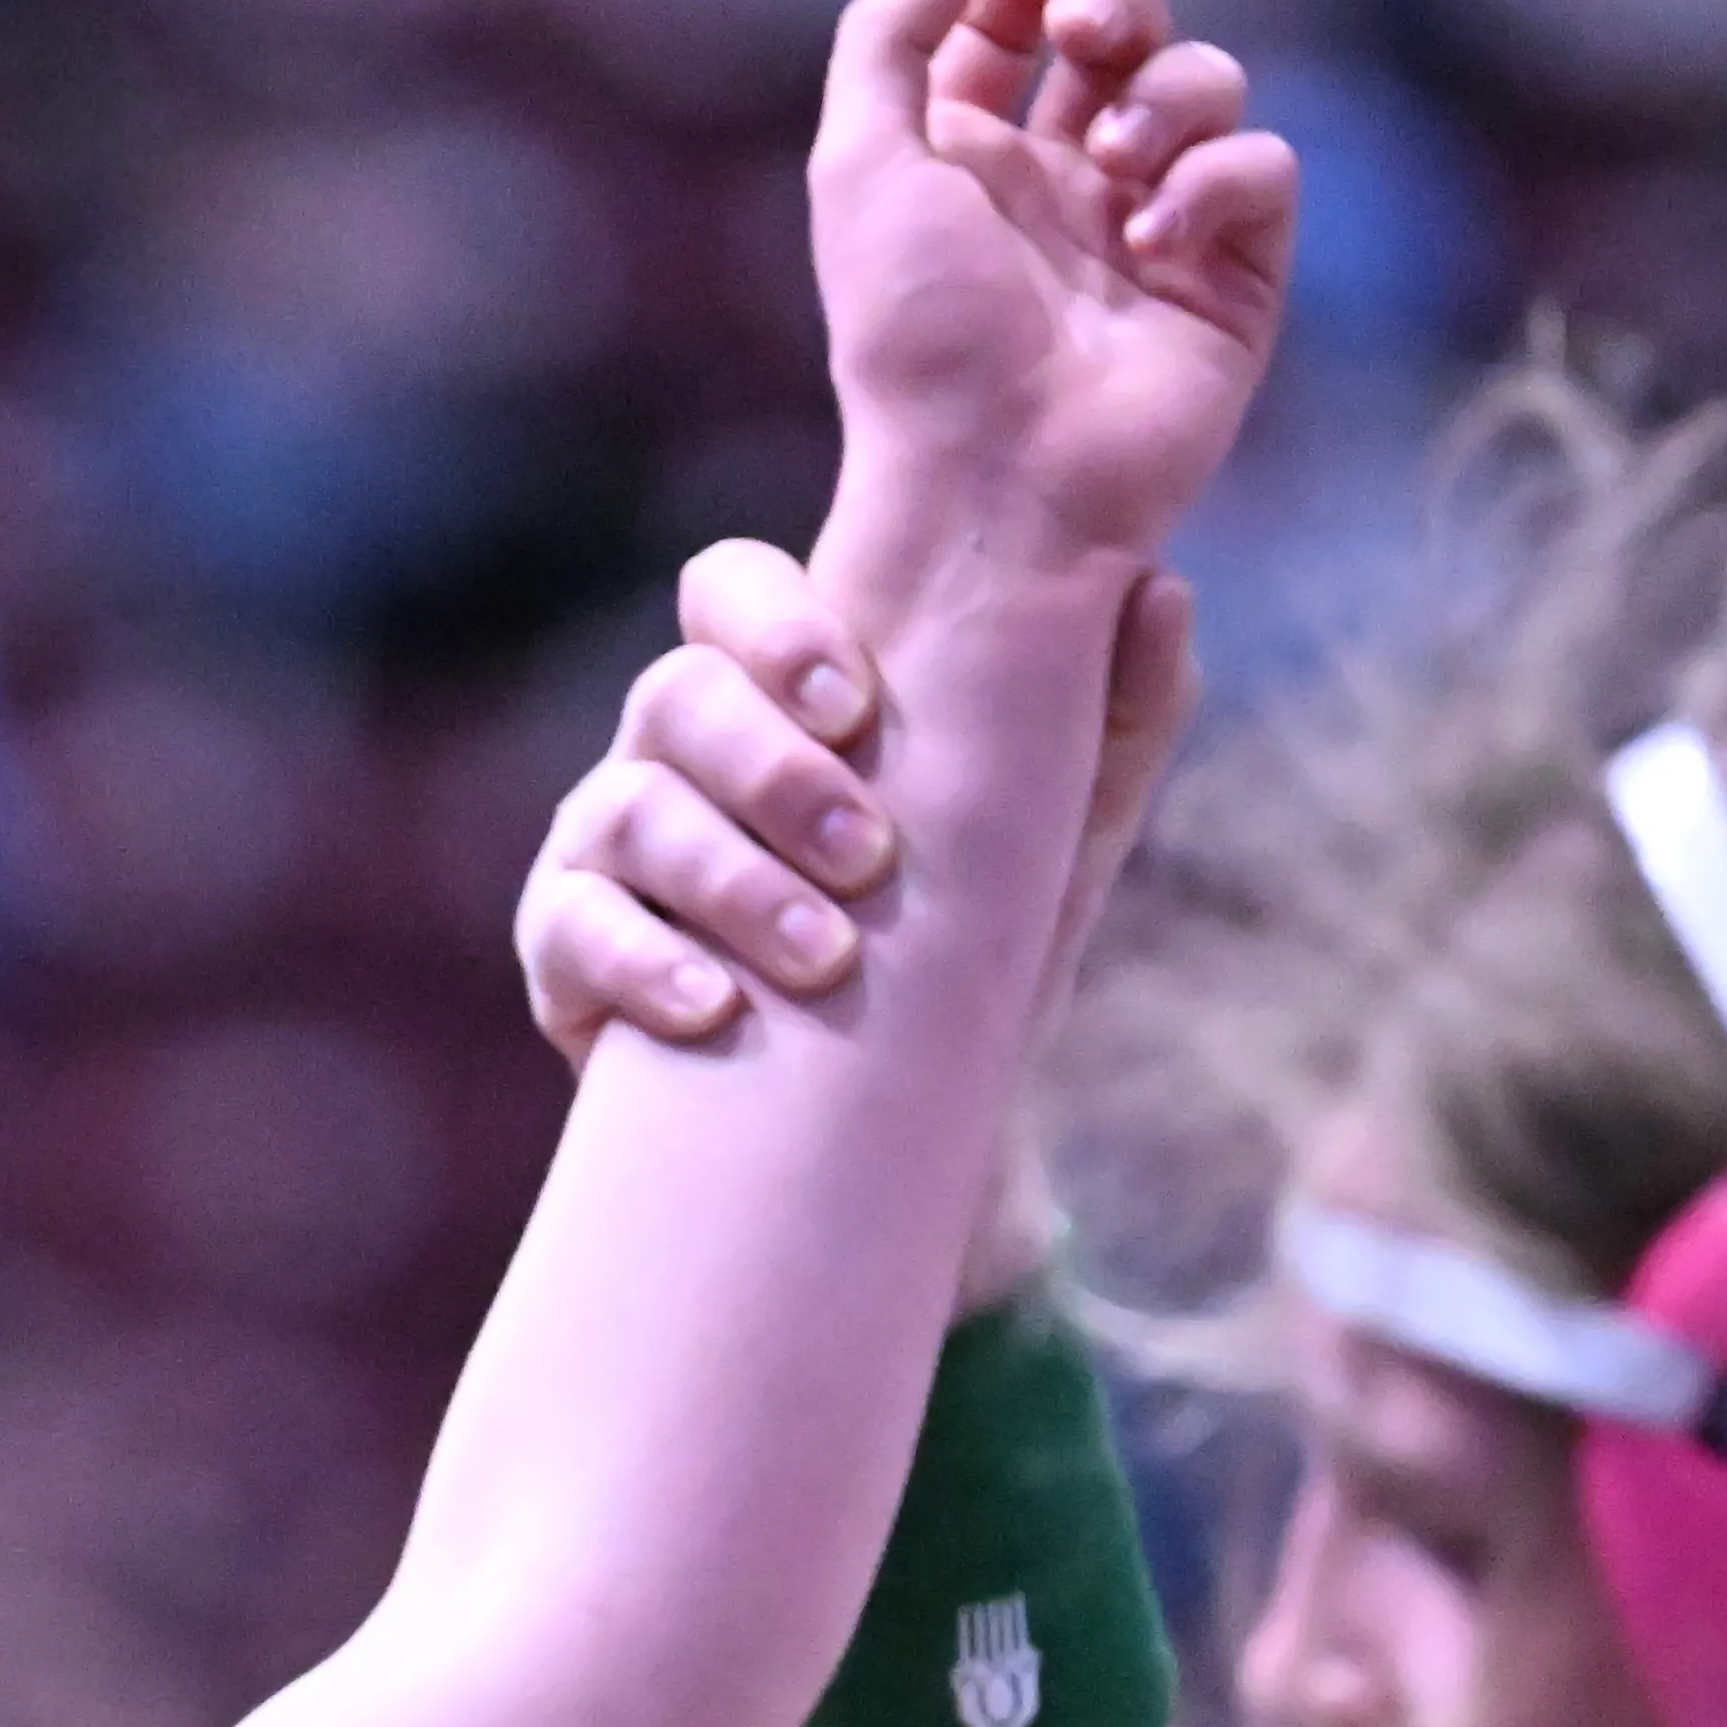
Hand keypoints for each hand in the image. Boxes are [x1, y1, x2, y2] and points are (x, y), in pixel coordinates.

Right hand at [514, 539, 1196, 1294]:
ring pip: (627, 808)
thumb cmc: (969, 953)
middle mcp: (672, 752)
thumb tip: (1160, 590)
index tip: (858, 702)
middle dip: (771, 767)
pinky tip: (719, 1008)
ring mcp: (606, 848)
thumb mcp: (1063, 841)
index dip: (774, 624)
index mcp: (772, 693)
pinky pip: (575, 931)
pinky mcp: (566, 954)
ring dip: (733, 879)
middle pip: (676, 693)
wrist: (896, 1136)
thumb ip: (1116, 721)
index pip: (730, 592)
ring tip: (827, 956)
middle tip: (867, 852)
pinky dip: (645, 965)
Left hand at [812, 0, 1294, 587]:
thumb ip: (889, 40)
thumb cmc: (915, 339)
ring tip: (1113, 159)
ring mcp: (1154, 228)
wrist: (990, 479)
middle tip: (1083, 28)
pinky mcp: (1231, 279)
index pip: (1015, 26)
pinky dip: (1218, 177)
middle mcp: (1065, 186)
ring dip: (1167, 89)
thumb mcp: (861, 169)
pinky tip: (1156, 236)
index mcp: (972, 164)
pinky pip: (1262, 169)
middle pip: (1123, 30)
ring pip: (1204, 81)